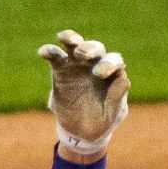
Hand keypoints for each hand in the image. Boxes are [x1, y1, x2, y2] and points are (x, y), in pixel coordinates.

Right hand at [37, 29, 127, 156]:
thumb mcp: (111, 114)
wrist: (80, 130)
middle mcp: (95, 64)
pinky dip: (49, 51)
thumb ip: (117, 97)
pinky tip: (43, 52)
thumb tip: (123, 78)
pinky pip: (55, 56)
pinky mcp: (60, 69)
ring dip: (71, 38)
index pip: (113, 61)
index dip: (108, 64)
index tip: (99, 74)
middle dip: (90, 48)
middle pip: (95, 48)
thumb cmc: (100, 120)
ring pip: (75, 44)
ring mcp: (77, 64)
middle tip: (84, 55)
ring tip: (65, 39)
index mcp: (112, 73)